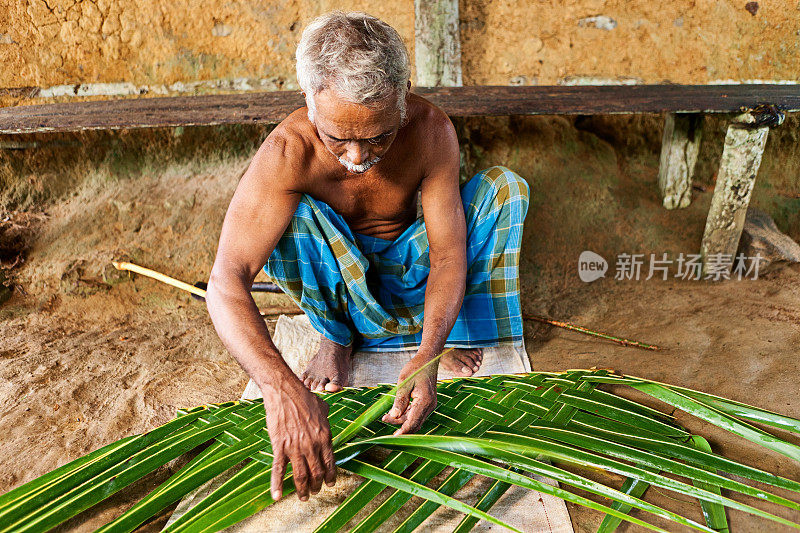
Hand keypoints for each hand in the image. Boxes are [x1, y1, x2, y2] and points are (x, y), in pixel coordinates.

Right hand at [261, 376, 336, 501]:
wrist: (285, 392)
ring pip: (301, 476)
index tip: (330, 483)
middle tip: (315, 491)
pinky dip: (277, 485)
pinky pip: (278, 470)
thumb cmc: (304, 397)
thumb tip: (326, 422)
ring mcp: (295, 447)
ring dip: (303, 490)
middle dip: (317, 485)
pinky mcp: (280, 447)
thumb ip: (326, 420)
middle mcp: (312, 445)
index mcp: (324, 436)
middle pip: (316, 473)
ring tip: (304, 497)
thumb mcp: (323, 407)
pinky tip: (277, 496)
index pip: (330, 463)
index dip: (330, 476)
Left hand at [381, 353, 437, 434]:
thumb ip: (399, 400)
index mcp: (425, 401)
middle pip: (414, 423)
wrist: (428, 360)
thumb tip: (394, 416)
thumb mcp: (404, 382)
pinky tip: (395, 412)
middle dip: (399, 425)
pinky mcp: (426, 403)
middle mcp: (429, 406)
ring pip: (414, 419)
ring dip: (401, 420)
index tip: (394, 437)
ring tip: (386, 416)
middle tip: (384, 419)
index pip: (413, 422)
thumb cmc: (416, 368)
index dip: (403, 431)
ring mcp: (429, 405)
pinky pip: (415, 414)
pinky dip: (405, 415)